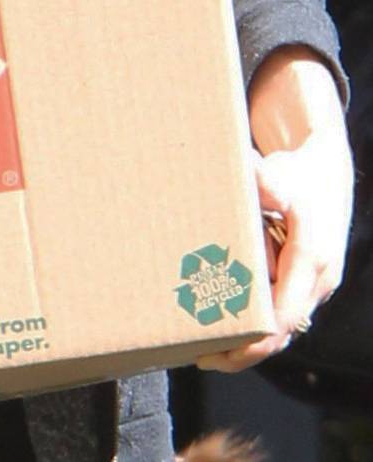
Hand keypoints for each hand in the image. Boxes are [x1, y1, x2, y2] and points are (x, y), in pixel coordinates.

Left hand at [197, 49, 352, 372]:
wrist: (324, 169)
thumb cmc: (297, 173)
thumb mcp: (282, 174)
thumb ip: (265, 182)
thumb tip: (254, 182)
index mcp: (312, 260)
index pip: (285, 315)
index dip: (256, 339)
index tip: (225, 351)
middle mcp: (317, 280)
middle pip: (283, 331)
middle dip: (245, 351)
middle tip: (203, 358)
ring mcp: (313, 284)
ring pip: (284, 327)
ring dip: (250, 343)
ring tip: (209, 353)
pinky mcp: (304, 281)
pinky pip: (283, 312)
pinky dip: (257, 325)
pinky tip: (227, 329)